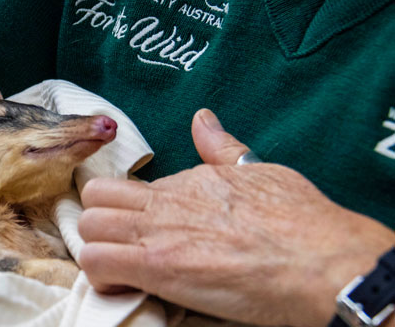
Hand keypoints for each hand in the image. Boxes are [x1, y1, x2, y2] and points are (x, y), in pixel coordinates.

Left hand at [78, 109, 394, 326]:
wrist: (319, 260)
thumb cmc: (301, 221)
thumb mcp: (260, 171)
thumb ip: (222, 148)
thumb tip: (204, 120)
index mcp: (186, 180)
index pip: (123, 185)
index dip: (122, 209)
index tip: (134, 228)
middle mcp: (164, 201)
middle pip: (94, 197)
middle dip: (99, 222)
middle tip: (120, 246)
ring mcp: (157, 232)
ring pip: (87, 227)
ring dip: (97, 249)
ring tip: (123, 270)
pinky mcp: (157, 266)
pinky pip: (98, 262)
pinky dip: (102, 277)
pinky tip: (125, 287)